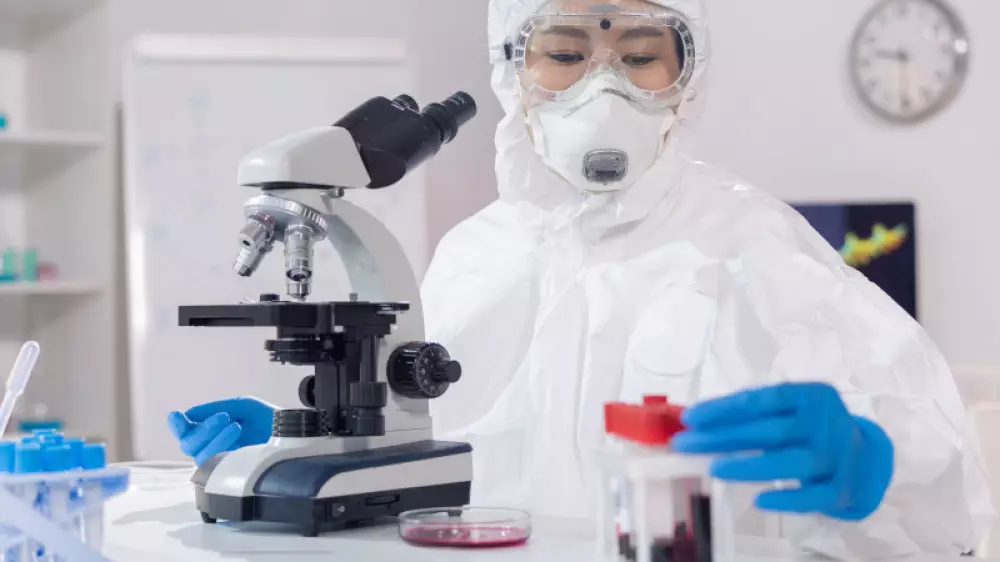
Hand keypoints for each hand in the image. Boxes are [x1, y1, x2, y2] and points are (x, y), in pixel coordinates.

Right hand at [167, 397, 275, 464]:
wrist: (287, 432)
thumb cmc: (263, 419)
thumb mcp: (241, 406)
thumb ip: (215, 408)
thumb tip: (189, 415)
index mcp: (207, 430)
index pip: (184, 430)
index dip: (176, 425)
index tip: (176, 416)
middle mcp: (208, 447)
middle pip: (188, 444)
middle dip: (203, 429)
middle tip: (224, 417)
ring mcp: (218, 462)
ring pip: (201, 456)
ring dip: (216, 439)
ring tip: (235, 426)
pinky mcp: (228, 474)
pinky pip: (216, 467)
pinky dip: (223, 452)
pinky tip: (237, 443)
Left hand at [671, 383, 893, 520]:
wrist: (863, 456)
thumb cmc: (812, 428)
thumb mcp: (791, 409)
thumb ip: (754, 411)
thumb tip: (698, 421)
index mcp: (812, 395)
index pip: (762, 399)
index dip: (724, 408)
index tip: (690, 418)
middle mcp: (827, 422)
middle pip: (772, 431)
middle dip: (724, 437)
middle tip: (687, 445)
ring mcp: (838, 456)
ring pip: (793, 462)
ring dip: (750, 466)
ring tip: (714, 469)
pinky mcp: (842, 487)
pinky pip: (812, 496)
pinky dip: (786, 500)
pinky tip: (757, 500)